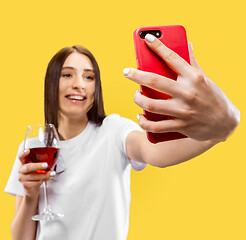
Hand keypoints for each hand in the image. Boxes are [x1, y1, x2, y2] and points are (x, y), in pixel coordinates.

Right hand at [18, 149, 55, 197]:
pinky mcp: (25, 185)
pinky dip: (43, 181)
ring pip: (34, 176)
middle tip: (46, 165)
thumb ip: (42, 163)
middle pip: (28, 167)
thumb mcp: (39, 168)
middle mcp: (22, 170)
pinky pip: (36, 182)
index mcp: (24, 163)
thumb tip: (53, 160)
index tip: (28, 150)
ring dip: (45, 175)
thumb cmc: (36, 176)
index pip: (21, 157)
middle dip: (38, 166)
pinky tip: (46, 180)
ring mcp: (22, 178)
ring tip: (52, 174)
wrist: (32, 189)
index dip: (23, 153)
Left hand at [124, 34, 239, 140]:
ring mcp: (183, 111)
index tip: (147, 38)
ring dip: (138, 99)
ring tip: (136, 95)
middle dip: (136, 75)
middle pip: (155, 81)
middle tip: (126, 72)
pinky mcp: (180, 126)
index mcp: (194, 78)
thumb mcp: (205, 78)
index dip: (158, 46)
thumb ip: (193, 63)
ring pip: (151, 105)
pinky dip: (144, 122)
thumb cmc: (213, 97)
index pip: (173, 58)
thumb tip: (187, 44)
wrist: (225, 123)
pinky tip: (140, 117)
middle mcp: (188, 93)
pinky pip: (156, 126)